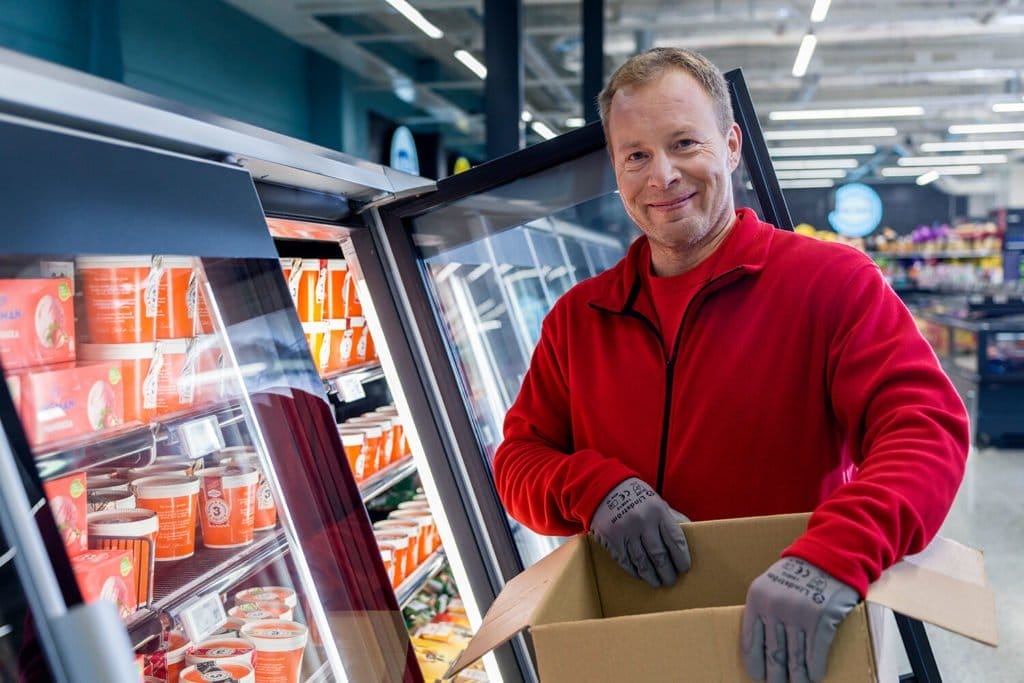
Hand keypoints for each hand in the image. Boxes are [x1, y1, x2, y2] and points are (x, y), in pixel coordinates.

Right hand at [588, 477, 690, 586]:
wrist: (605, 487)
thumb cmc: (637, 496)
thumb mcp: (658, 502)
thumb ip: (672, 518)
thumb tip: (692, 531)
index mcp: (658, 511)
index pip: (675, 540)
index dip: (681, 557)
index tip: (684, 568)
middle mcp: (643, 521)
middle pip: (659, 555)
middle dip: (667, 571)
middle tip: (671, 580)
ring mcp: (626, 531)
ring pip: (642, 561)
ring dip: (651, 575)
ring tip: (657, 582)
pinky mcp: (611, 538)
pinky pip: (625, 561)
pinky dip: (634, 571)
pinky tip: (640, 575)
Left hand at [741, 557, 859, 682]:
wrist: (828, 557)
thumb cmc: (797, 574)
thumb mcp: (770, 586)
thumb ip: (763, 612)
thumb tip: (762, 648)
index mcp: (757, 600)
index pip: (751, 642)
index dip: (755, 665)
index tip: (757, 677)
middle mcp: (774, 607)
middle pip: (774, 654)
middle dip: (776, 676)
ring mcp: (798, 613)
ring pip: (795, 658)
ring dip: (798, 678)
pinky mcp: (821, 618)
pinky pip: (815, 653)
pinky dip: (815, 669)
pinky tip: (815, 676)